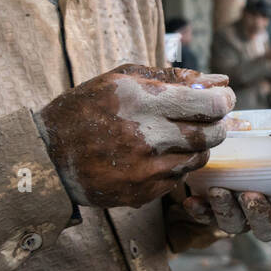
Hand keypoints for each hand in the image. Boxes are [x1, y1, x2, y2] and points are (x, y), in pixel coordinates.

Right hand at [37, 65, 234, 207]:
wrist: (46, 155)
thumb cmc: (86, 108)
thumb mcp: (122, 78)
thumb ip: (174, 77)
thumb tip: (219, 81)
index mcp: (142, 101)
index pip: (208, 105)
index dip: (224, 101)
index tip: (223, 99)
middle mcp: (146, 136)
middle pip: (210, 134)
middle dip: (218, 125)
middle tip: (209, 119)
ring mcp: (145, 169)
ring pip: (199, 158)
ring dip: (199, 145)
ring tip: (179, 135)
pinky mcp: (142, 193)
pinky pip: (179, 178)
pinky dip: (178, 165)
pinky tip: (159, 154)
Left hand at [178, 137, 270, 239]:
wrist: (240, 137)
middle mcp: (267, 211)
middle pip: (268, 229)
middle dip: (260, 215)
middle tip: (251, 196)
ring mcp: (239, 213)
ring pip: (235, 226)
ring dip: (227, 211)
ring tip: (220, 191)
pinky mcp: (213, 209)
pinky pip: (205, 217)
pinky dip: (200, 210)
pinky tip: (193, 199)